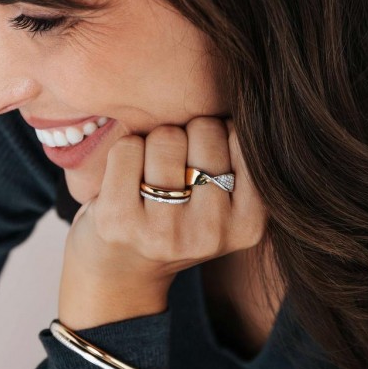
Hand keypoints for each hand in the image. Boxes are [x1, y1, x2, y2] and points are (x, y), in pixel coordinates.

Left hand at [58, 116, 267, 328]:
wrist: (120, 273)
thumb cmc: (174, 222)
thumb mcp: (222, 205)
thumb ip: (234, 161)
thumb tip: (229, 96)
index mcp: (248, 224)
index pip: (241, 137)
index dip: (218, 136)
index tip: (203, 160)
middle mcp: (211, 233)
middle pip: (205, 130)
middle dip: (187, 136)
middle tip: (174, 167)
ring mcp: (165, 231)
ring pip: (166, 137)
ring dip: (154, 144)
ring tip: (150, 175)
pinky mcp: (120, 222)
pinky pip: (128, 148)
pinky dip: (125, 153)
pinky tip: (126, 180)